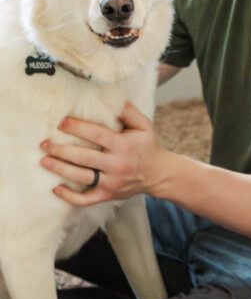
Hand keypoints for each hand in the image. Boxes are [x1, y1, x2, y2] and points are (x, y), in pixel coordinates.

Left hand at [39, 102, 166, 206]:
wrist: (159, 174)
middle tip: (44, 143)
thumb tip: (111, 98)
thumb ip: (128, 111)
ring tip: (44, 161)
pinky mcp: (108, 195)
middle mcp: (117, 165)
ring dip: (60, 169)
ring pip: (81, 177)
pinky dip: (70, 197)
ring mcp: (112, 183)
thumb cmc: (147, 146)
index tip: (60, 122)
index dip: (77, 128)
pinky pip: (86, 200)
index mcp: (124, 145)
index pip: (97, 135)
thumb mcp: (144, 126)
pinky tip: (56, 189)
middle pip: (84, 157)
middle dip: (61, 150)